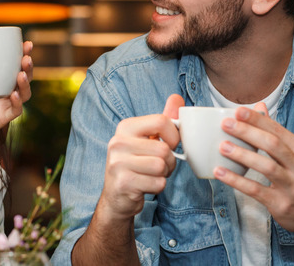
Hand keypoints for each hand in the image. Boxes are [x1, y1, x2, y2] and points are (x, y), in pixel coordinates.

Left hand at [0, 40, 33, 148]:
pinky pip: (16, 109)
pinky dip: (17, 101)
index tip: (25, 42)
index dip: (23, 53)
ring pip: (24, 91)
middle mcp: (10, 89)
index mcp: (2, 79)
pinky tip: (14, 94)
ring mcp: (9, 103)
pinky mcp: (5, 116)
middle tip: (26, 55)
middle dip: (28, 64)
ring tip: (21, 73)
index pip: (16, 64)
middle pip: (25, 75)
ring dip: (25, 81)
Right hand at [97, 94, 182, 221]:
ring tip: (151, 175)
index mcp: (125, 127)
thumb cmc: (137, 165)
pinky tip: (145, 186)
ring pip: (161, 166)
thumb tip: (177, 97)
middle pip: (164, 149)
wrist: (117, 197)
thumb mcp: (147, 140)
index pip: (161, 121)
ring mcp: (118, 163)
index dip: (173, 136)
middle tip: (158, 166)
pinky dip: (158, 187)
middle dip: (169, 162)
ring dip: (164, 175)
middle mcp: (118, 142)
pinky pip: (158, 183)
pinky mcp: (123, 183)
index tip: (169, 145)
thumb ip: (163, 120)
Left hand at [214, 102, 293, 241]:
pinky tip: (221, 172)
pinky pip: (255, 189)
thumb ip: (278, 133)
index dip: (257, 120)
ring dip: (242, 154)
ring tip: (223, 146)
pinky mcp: (281, 204)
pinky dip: (236, 180)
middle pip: (273, 145)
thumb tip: (259, 108)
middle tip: (227, 125)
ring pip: (265, 166)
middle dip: (248, 132)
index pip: (279, 131)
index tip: (239, 111)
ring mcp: (293, 187)